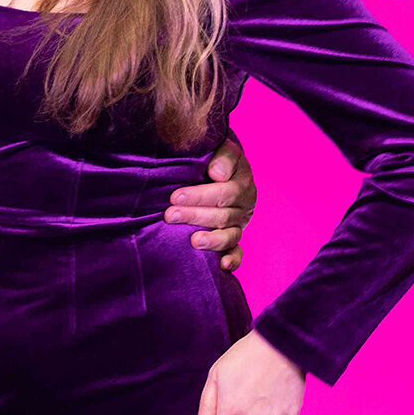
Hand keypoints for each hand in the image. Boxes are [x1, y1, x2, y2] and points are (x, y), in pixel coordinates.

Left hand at [168, 134, 256, 270]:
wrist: (218, 167)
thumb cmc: (214, 157)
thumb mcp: (223, 149)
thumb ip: (224, 156)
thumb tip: (217, 174)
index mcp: (242, 181)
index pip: (226, 191)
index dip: (200, 196)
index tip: (175, 197)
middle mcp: (243, 205)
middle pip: (223, 214)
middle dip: (195, 215)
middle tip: (170, 215)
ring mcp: (238, 224)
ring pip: (229, 235)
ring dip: (212, 240)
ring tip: (193, 241)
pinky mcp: (233, 240)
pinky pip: (237, 253)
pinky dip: (232, 260)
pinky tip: (221, 266)